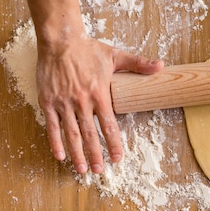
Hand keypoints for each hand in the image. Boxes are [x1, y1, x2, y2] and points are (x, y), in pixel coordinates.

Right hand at [36, 35, 163, 173]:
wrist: (60, 39)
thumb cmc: (88, 49)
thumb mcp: (116, 56)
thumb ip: (138, 64)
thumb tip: (161, 66)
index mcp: (99, 93)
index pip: (109, 125)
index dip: (113, 143)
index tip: (117, 158)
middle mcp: (81, 101)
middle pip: (90, 134)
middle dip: (95, 154)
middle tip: (100, 170)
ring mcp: (63, 103)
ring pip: (71, 134)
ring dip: (77, 153)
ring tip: (83, 169)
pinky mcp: (48, 101)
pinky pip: (52, 126)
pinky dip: (55, 142)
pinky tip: (60, 156)